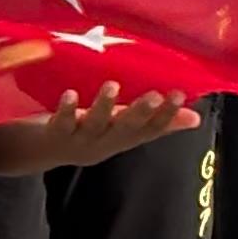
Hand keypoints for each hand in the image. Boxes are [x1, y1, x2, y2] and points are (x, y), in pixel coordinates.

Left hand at [20, 87, 200, 165]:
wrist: (40, 153)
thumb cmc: (89, 134)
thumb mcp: (123, 129)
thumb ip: (157, 123)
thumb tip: (196, 118)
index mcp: (123, 139)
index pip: (150, 130)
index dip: (167, 115)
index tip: (180, 94)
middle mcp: (104, 142)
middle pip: (126, 129)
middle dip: (141, 113)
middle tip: (156, 95)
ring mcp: (79, 139)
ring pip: (94, 124)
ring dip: (104, 106)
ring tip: (112, 85)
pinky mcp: (54, 134)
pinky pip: (60, 122)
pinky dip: (66, 109)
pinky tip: (70, 93)